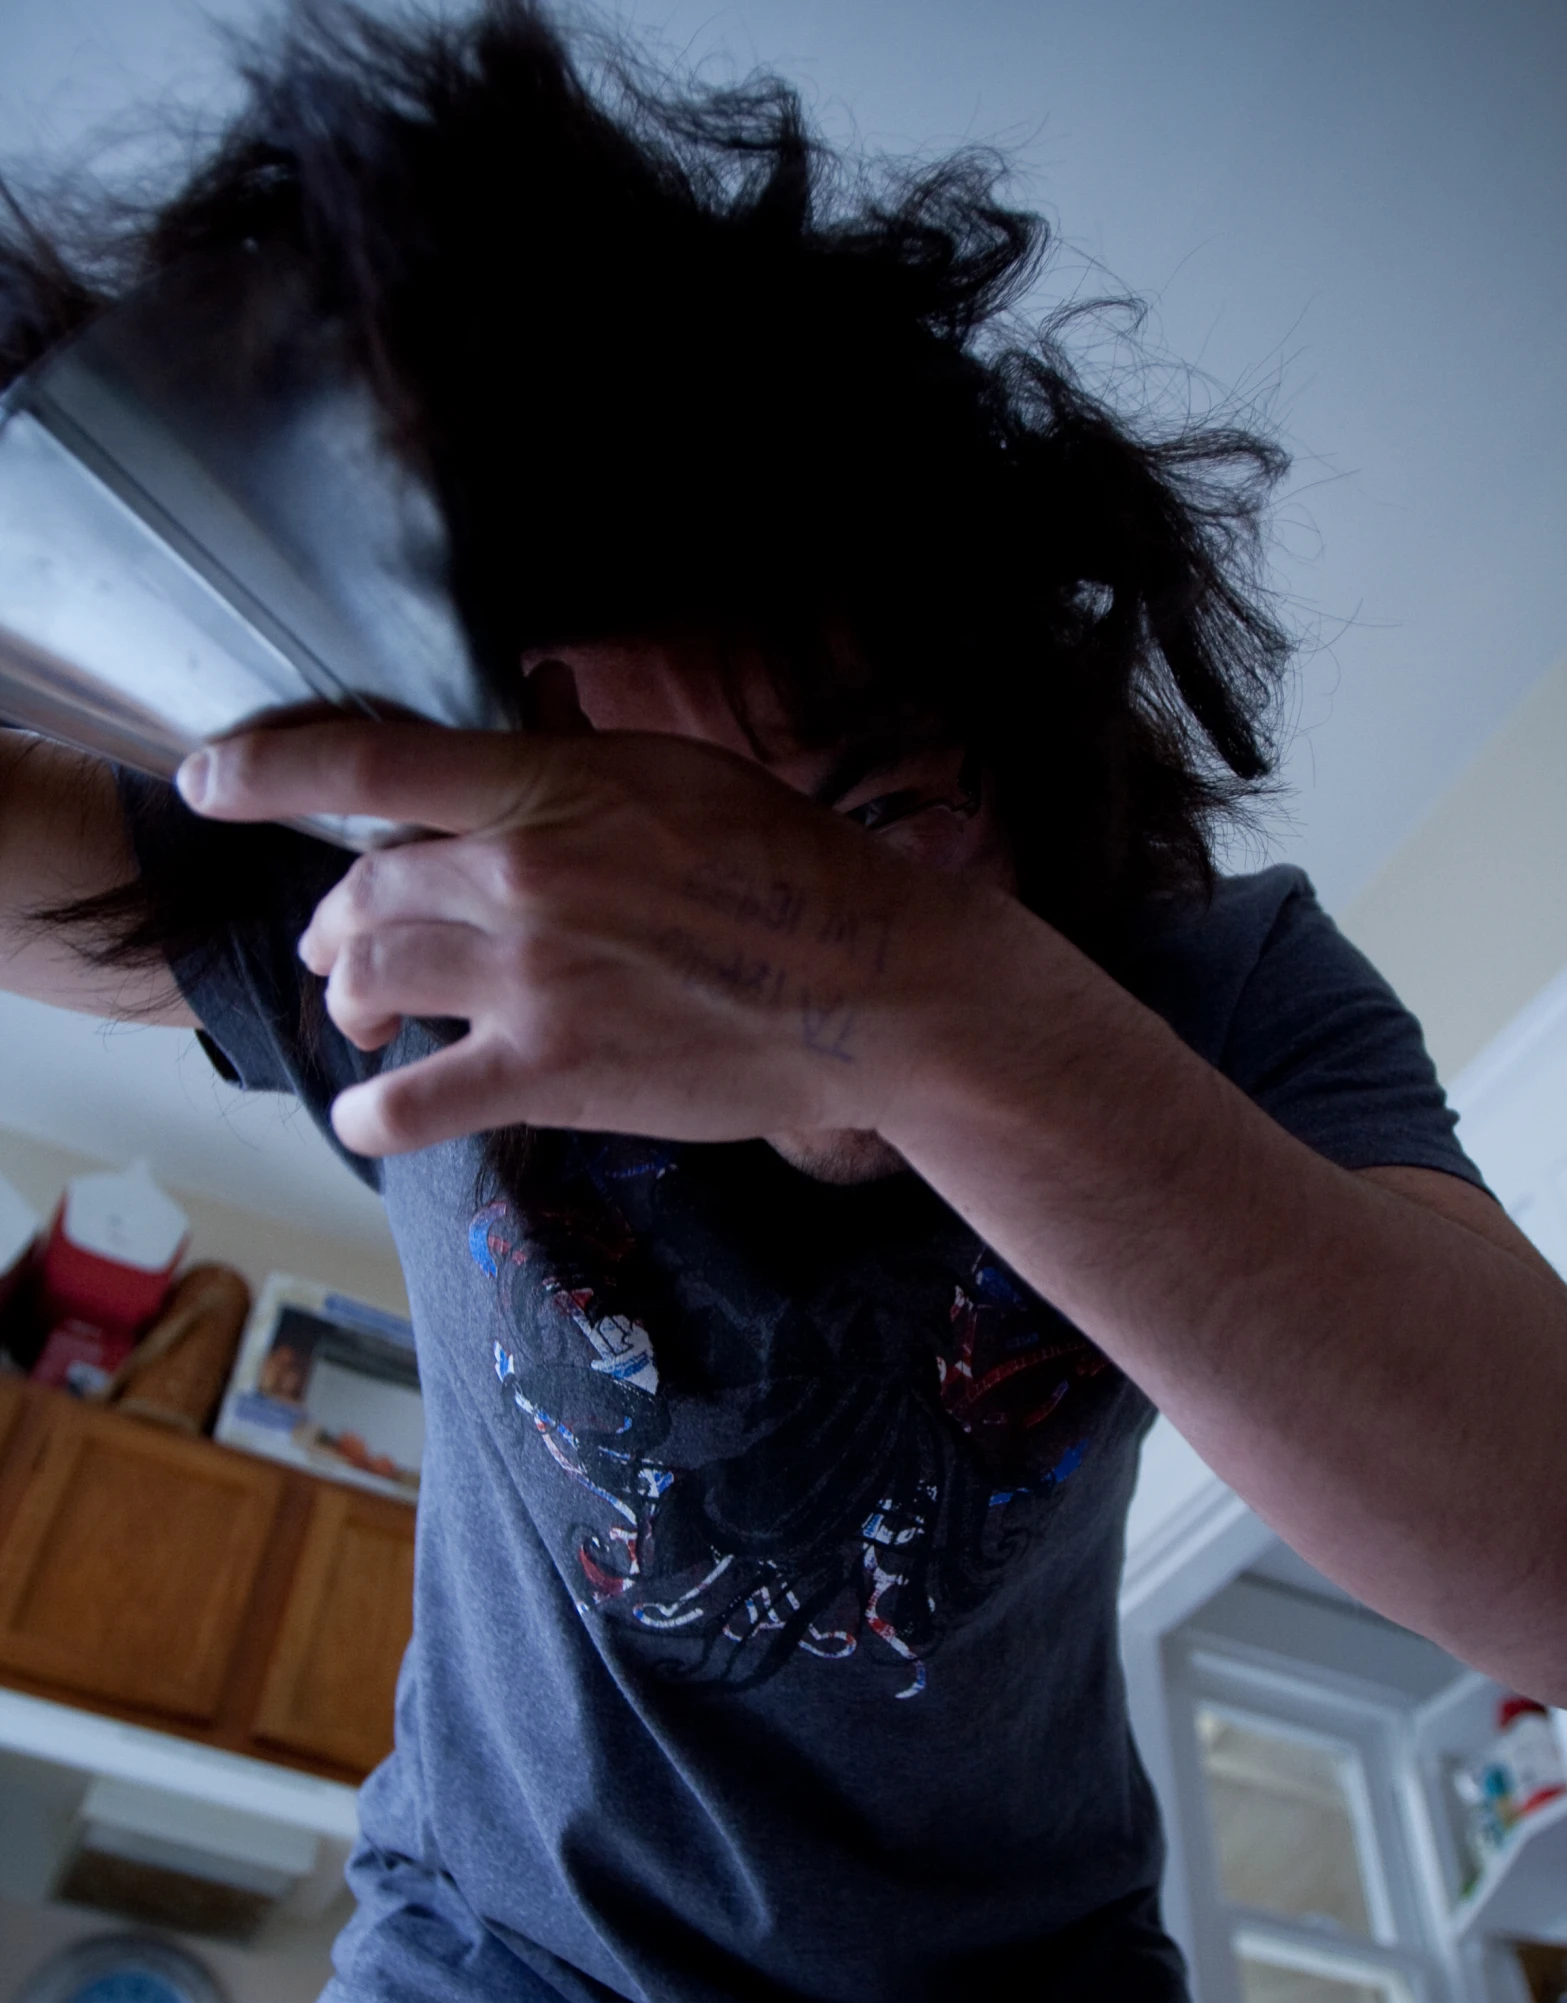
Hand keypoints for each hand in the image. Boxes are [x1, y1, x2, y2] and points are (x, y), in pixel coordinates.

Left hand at [176, 713, 984, 1156]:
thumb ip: (581, 759)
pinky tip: (371, 1112)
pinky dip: (374, 1112)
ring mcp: (529, 980)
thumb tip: (529, 721)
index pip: (371, 762)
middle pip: (365, 890)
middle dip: (339, 921)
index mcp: (550, 787)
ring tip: (364, 1017)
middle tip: (346, 949)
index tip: (205, 779)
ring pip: (375, 981)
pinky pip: (416, 1100)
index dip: (267, 768)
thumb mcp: (682, 777)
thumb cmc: (794, 873)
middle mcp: (520, 876)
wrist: (872, 987)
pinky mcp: (552, 1072)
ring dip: (353, 1001)